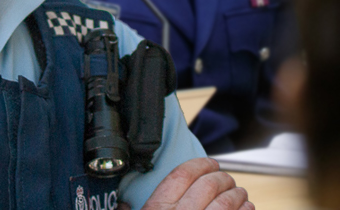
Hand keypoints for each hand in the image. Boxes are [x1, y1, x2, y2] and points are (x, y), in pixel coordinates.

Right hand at [116, 158, 253, 209]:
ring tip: (239, 192)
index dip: (200, 164)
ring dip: (237, 193)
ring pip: (226, 201)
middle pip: (207, 185)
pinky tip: (247, 206)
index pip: (181, 174)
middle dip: (221, 177)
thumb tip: (121, 204)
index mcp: (158, 208)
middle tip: (226, 177)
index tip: (209, 162)